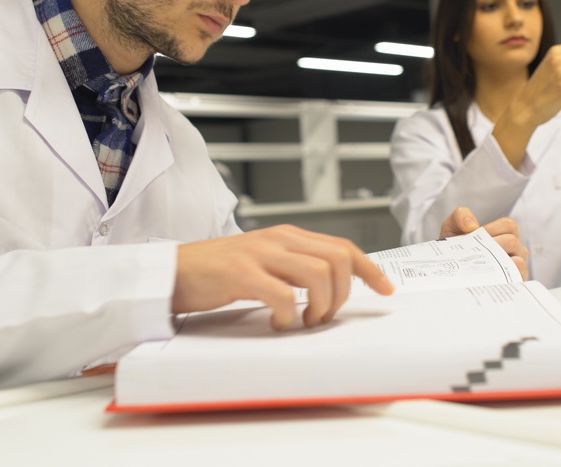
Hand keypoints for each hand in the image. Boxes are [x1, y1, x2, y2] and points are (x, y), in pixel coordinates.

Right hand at [173, 225, 393, 329]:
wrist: (173, 272)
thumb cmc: (217, 272)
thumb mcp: (264, 260)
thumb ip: (294, 267)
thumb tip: (332, 289)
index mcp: (288, 236)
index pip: (342, 247)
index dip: (370, 269)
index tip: (386, 289)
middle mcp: (279, 239)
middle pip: (337, 259)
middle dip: (344, 293)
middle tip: (326, 315)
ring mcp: (261, 254)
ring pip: (318, 275)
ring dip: (320, 305)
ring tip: (304, 320)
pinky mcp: (242, 274)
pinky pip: (283, 295)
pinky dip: (289, 316)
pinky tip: (277, 323)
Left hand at [439, 206, 529, 278]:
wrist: (448, 268)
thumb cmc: (456, 246)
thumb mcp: (453, 226)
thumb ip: (461, 215)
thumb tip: (472, 226)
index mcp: (504, 233)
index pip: (509, 225)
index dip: (493, 229)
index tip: (475, 235)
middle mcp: (514, 249)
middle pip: (512, 242)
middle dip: (492, 246)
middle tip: (477, 253)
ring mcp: (515, 266)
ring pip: (519, 262)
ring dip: (499, 264)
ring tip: (483, 267)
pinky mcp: (514, 283)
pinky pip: (517, 281)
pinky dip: (506, 280)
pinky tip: (490, 281)